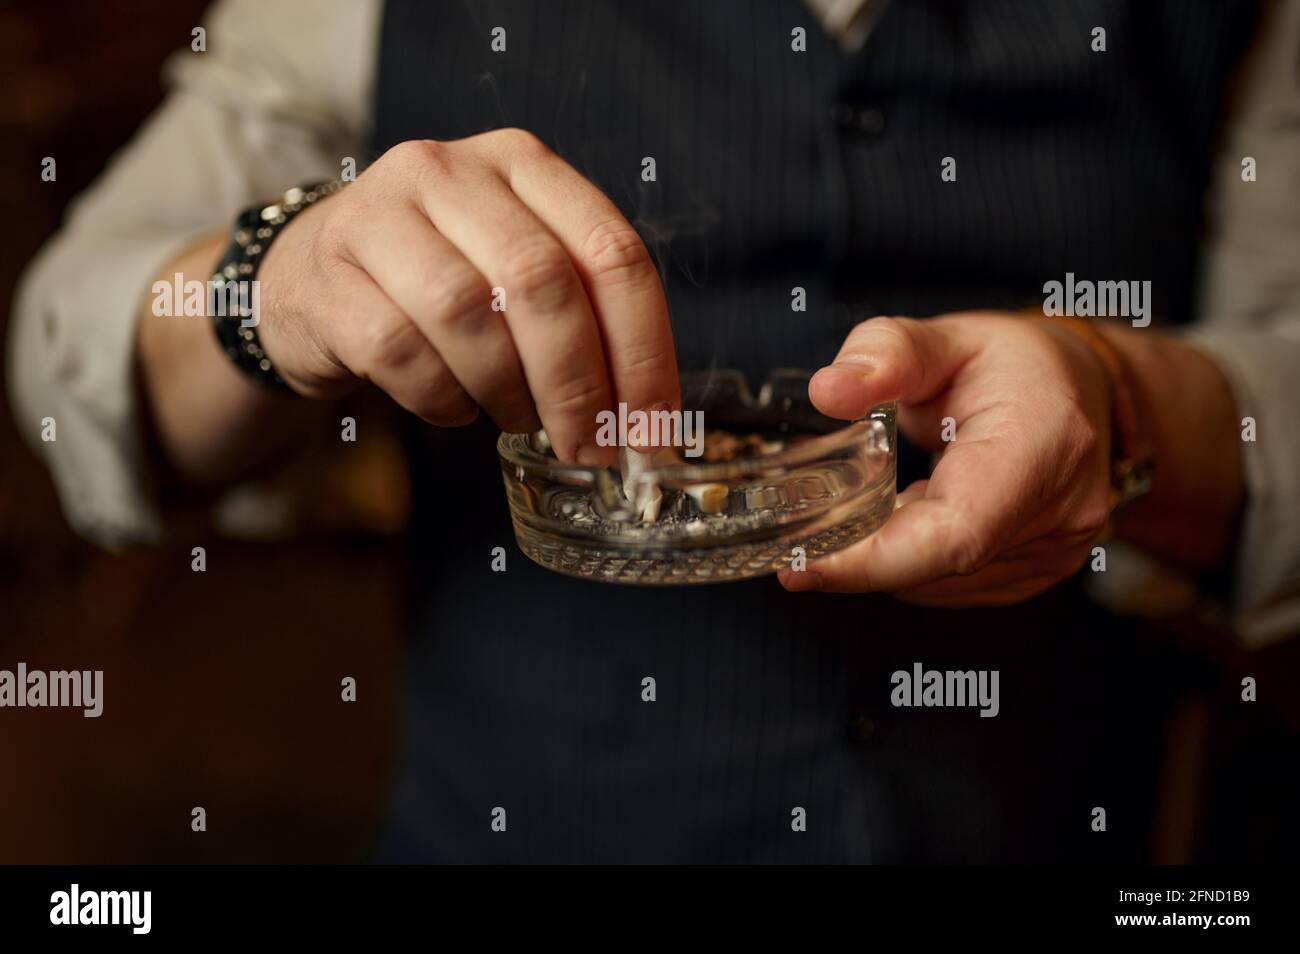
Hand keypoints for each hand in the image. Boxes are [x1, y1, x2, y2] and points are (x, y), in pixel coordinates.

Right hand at [256, 130, 678, 465]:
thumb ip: (581, 313)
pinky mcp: (327, 276)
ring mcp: (378, 215)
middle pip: (541, 281)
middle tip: (589, 445)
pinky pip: (399, 350)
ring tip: (517, 417)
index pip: (611, 251)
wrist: (308, 278)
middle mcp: (449, 171)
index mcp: (521, 162)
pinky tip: (454, 406)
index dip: (644, 350)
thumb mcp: (514, 269)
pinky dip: (440, 397)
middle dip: (577, 383)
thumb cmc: (436, 281)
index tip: (652, 425)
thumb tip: (645, 414)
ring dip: (507, 389)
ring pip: (467, 313)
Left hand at [779, 312, 1114, 605]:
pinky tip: (904, 516)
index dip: (872, 560)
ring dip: (884, 555)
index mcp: (1043, 445)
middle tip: (800, 527)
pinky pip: (951, 585)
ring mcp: (1055, 552)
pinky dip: (911, 560)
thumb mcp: (947, 336)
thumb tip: (829, 389)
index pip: (953, 533)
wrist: (1082, 390)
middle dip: (858, 552)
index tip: (801, 564)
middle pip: (934, 565)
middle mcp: (1060, 512)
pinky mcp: (1038, 573)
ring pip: (936, 583)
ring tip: (868, 499)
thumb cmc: (1016, 363)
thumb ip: (887, 354)